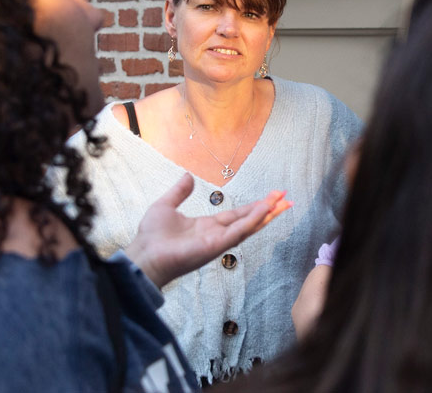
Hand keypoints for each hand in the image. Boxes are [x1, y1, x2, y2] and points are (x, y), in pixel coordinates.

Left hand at [125, 173, 291, 287]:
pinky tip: (264, 210)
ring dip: (266, 214)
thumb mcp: (166, 206)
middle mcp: (217, 234)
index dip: (254, 206)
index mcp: (207, 226)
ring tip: (284, 202)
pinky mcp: (216, 246)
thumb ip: (179, 192)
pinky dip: (252, 221)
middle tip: (287, 198)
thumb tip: (188, 175)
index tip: (271, 196)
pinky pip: (238, 232)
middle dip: (268, 209)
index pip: (237, 215)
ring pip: (248, 226)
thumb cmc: (152, 236)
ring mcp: (218, 242)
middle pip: (249, 220)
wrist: (144, 254)